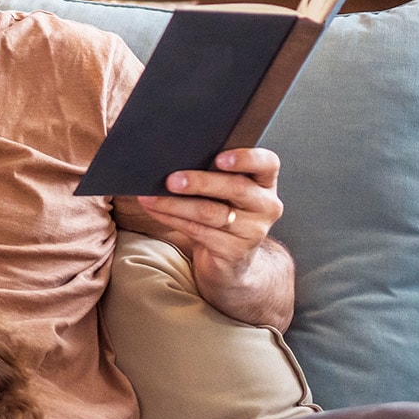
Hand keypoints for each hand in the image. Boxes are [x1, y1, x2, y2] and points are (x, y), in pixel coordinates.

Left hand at [132, 147, 283, 282]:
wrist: (230, 260)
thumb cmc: (223, 214)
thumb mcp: (225, 193)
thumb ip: (213, 173)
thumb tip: (171, 158)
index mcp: (265, 182)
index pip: (267, 163)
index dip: (246, 158)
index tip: (220, 158)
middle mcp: (266, 205)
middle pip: (236, 188)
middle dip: (200, 182)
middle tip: (171, 180)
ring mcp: (253, 231)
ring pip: (211, 212)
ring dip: (175, 204)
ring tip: (151, 198)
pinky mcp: (235, 251)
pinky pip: (198, 231)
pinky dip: (172, 219)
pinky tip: (155, 211)